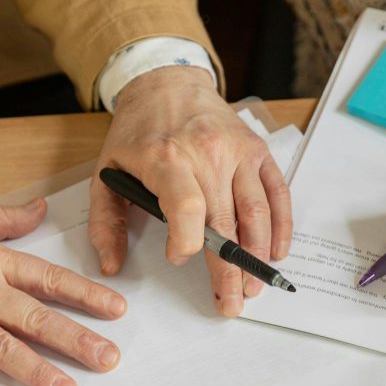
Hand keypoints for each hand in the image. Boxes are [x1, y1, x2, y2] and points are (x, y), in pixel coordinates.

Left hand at [89, 66, 292, 315]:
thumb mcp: (106, 172)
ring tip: (253, 287)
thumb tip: (111, 265)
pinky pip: (277, 193)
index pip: (187, 206)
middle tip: (231, 303)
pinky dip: (280, 227)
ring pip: (256, 212)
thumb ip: (105, 222)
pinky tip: (277, 253)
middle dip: (229, 270)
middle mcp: (207, 154)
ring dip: (258, 255)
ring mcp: (238, 152)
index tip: (179, 259)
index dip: (187, 241)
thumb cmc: (137, 131)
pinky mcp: (257, 151)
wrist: (167, 81)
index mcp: (166, 158)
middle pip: (225, 221)